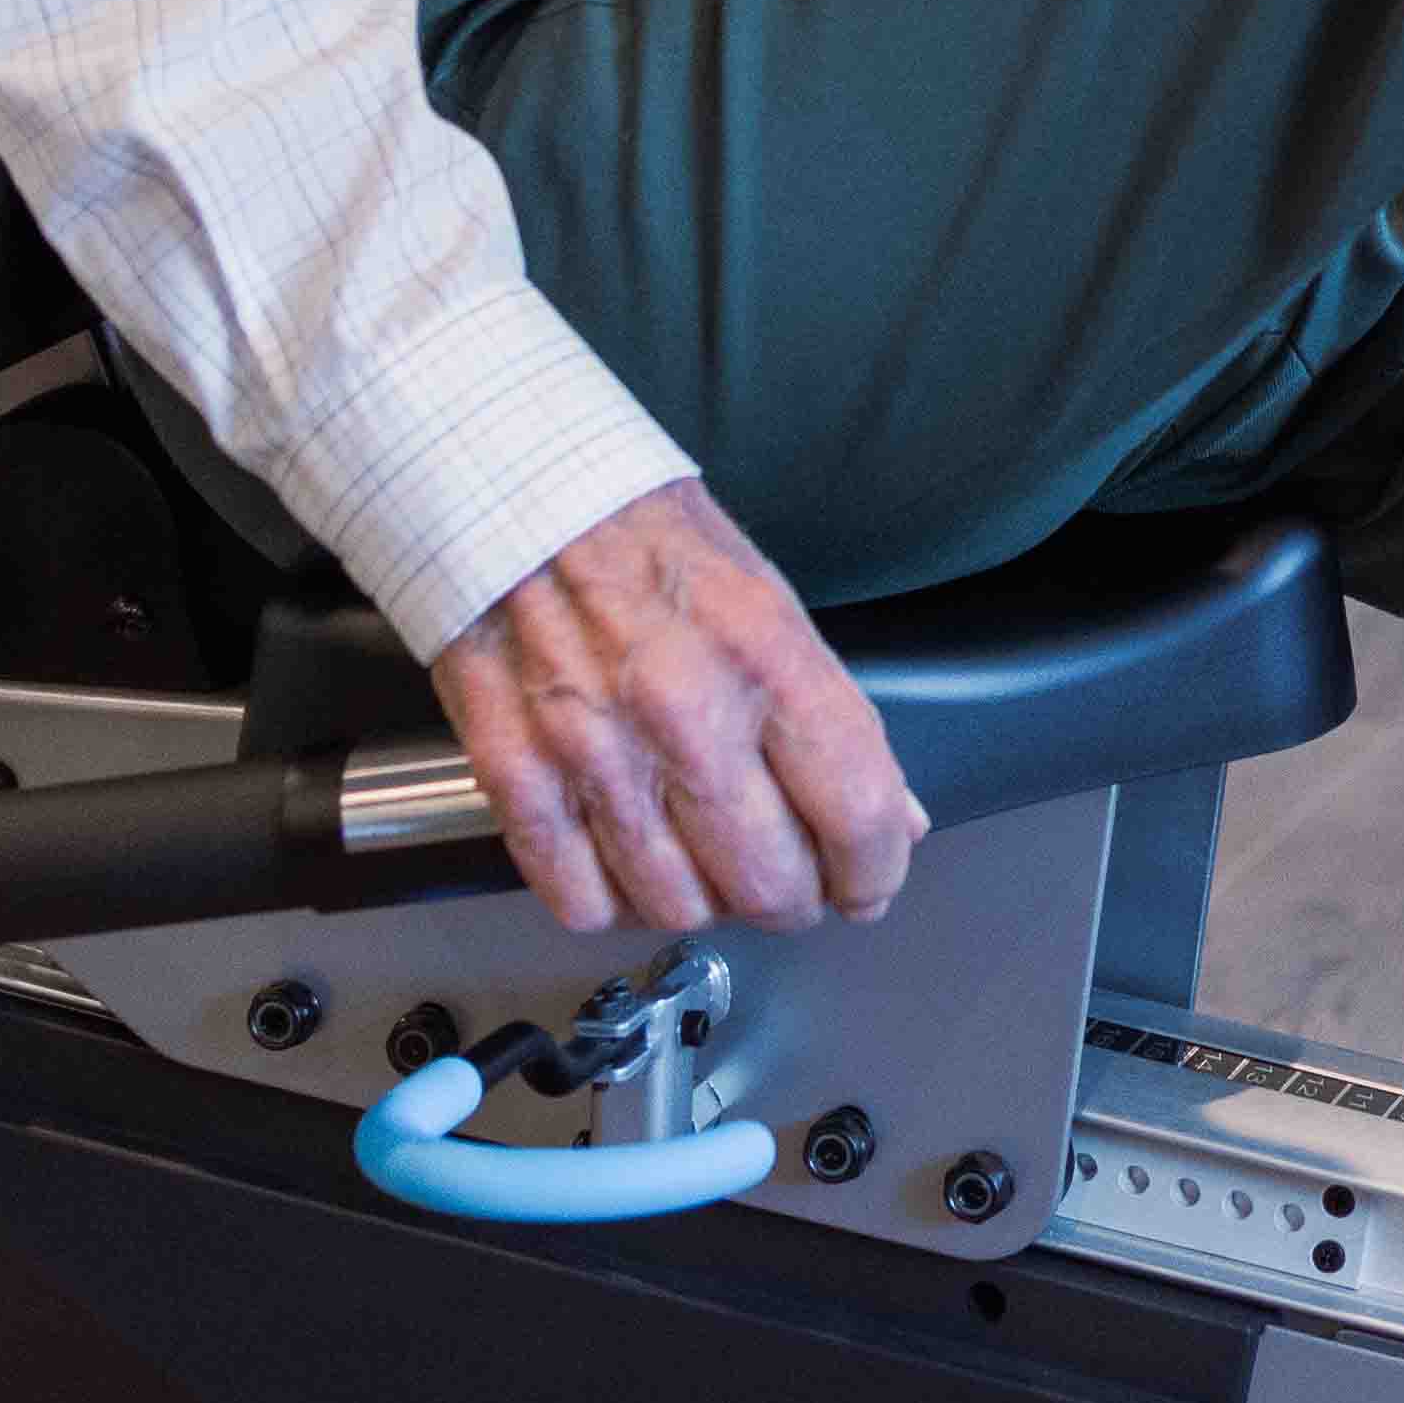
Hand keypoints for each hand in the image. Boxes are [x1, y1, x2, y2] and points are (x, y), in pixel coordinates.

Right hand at [427, 479, 924, 934]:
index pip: (855, 813)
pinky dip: (612, 900)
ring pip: (677, 908)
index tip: (868, 880)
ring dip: (705, 901)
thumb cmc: (648, 542)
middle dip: (795, 900)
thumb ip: (832, 717)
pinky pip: (581, 901)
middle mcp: (683, 713)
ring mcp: (593, 753)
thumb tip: (892, 818)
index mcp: (763, 657)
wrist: (511, 495)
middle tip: (790, 880)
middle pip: (769, 885)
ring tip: (705, 862)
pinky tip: (626, 862)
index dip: (875, 871)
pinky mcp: (516, 777)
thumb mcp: (770, 603)